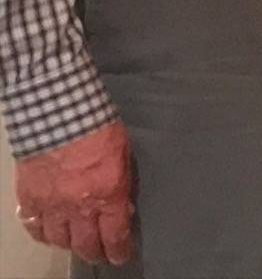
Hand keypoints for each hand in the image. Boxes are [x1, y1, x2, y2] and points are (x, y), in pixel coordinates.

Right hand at [14, 121, 133, 264]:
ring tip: (76, 242)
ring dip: (69, 244)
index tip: (120, 255)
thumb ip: (122, 183)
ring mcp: (51, 205)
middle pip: (86, 244)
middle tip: (100, 254)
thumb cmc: (99, 129)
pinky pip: (34, 228)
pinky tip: (51, 232)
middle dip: (95, 252)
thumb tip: (121, 207)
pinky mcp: (29, 200)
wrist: (60, 115)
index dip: (118, 250)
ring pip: (59, 241)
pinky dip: (43, 234)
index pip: (115, 234)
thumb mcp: (123, 155)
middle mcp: (79, 206)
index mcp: (108, 193)